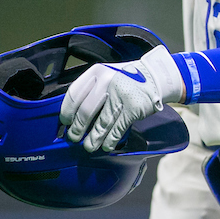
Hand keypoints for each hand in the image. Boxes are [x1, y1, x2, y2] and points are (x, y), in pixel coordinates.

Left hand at [60, 44, 185, 151]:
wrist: (154, 76)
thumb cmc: (126, 78)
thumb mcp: (106, 75)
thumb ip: (91, 89)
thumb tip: (73, 114)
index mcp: (97, 72)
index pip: (74, 94)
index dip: (67, 111)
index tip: (65, 122)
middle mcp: (107, 82)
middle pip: (85, 111)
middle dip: (77, 129)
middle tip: (73, 137)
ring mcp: (121, 95)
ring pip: (101, 123)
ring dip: (93, 138)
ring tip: (88, 146)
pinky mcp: (133, 108)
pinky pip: (117, 128)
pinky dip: (110, 140)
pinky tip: (106, 145)